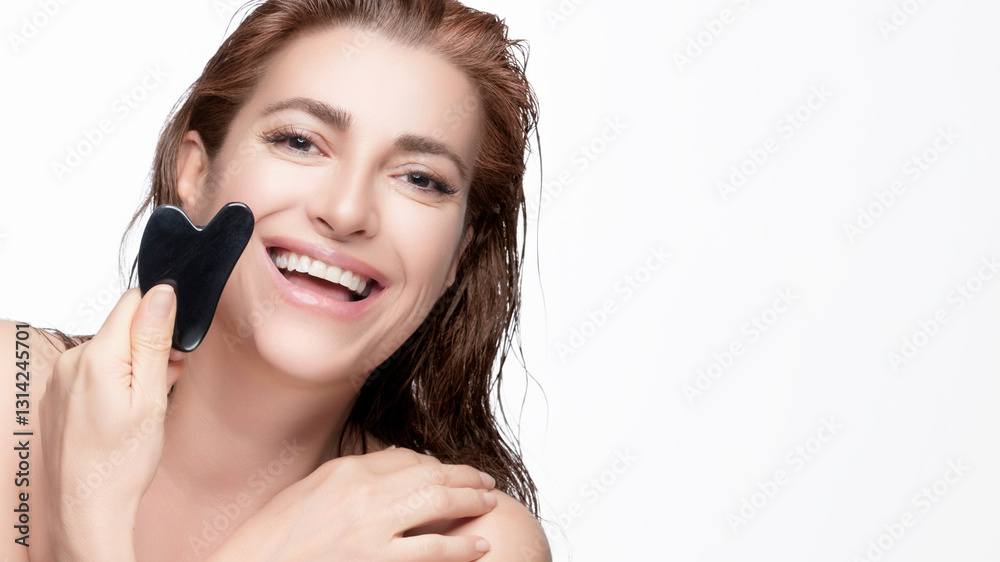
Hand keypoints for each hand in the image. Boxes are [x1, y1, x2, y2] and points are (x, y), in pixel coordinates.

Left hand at [40, 286, 180, 560]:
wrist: (88, 507)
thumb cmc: (121, 463)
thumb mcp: (151, 398)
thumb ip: (154, 341)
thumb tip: (162, 293)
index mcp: (97, 357)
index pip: (134, 301)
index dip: (162, 318)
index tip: (175, 350)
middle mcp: (71, 361)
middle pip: (123, 327)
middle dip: (152, 346)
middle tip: (166, 384)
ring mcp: (61, 378)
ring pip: (111, 350)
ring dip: (136, 366)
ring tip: (146, 404)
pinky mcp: (58, 394)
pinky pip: (94, 370)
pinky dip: (116, 382)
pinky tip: (126, 411)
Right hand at [209, 447, 497, 560]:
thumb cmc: (272, 540)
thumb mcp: (308, 493)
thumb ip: (350, 476)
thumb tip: (393, 465)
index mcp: (344, 472)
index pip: (404, 457)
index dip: (433, 464)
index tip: (447, 470)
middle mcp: (362, 495)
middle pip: (428, 474)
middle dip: (462, 476)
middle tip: (484, 481)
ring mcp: (372, 530)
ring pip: (437, 504)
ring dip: (469, 501)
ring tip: (488, 502)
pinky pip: (432, 550)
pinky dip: (460, 547)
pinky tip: (478, 544)